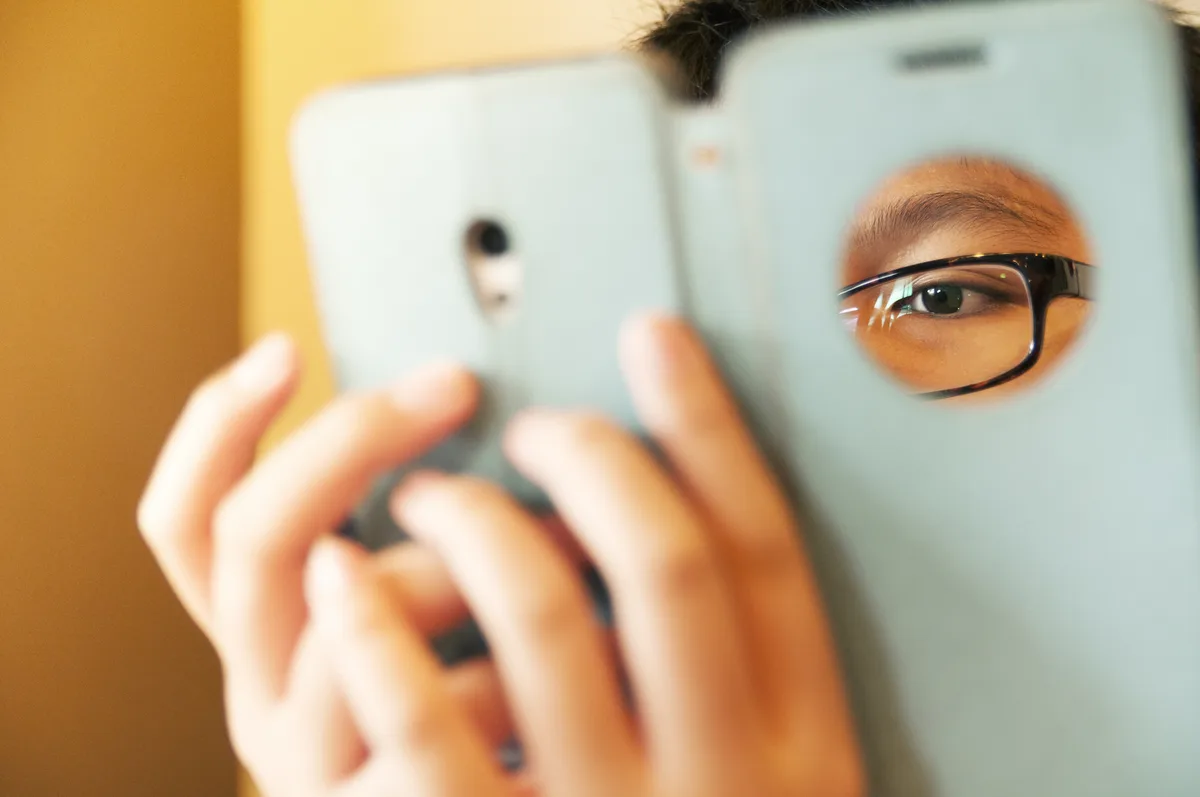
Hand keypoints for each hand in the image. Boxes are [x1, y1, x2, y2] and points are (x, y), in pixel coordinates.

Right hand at [137, 335, 521, 794]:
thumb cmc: (491, 711)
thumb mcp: (430, 615)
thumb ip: (418, 534)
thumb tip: (462, 397)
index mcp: (263, 637)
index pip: (184, 523)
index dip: (217, 427)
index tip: (285, 346)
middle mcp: (262, 691)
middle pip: (254, 533)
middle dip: (351, 438)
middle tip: (453, 383)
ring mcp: (314, 756)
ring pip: (350, 606)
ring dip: (458, 553)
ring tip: (561, 540)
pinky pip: (439, 703)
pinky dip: (509, 658)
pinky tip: (574, 654)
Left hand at [305, 314, 864, 796]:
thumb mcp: (774, 794)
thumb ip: (741, 690)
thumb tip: (667, 532)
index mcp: (803, 746)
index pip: (765, 549)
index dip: (706, 427)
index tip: (650, 336)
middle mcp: (722, 778)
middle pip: (660, 559)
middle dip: (587, 457)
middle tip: (528, 426)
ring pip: (538, 612)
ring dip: (470, 518)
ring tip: (424, 489)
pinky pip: (424, 729)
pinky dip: (375, 630)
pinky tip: (341, 573)